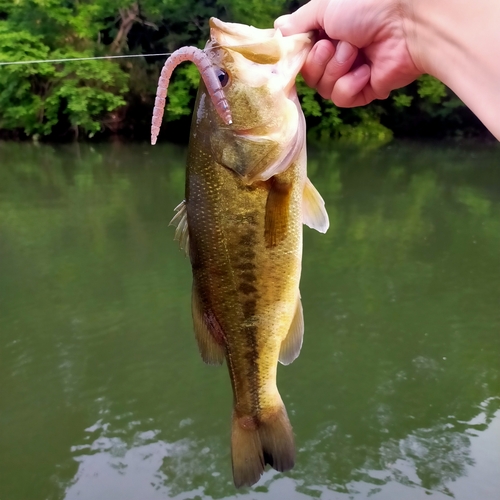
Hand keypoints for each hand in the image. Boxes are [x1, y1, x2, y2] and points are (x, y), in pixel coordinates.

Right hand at [275, 0, 421, 106]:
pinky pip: (342, 98)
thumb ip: (298, 23)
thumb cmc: (367, 5)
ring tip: (355, 52)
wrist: (408, 22)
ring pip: (323, 88)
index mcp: (328, 32)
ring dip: (336, 69)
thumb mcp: (324, 6)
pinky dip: (350, 84)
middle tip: (334, 44)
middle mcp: (338, 53)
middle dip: (318, 61)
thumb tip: (277, 30)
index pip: (301, 54)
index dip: (298, 55)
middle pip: (309, 75)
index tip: (301, 46)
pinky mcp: (366, 90)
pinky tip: (365, 70)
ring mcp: (352, 73)